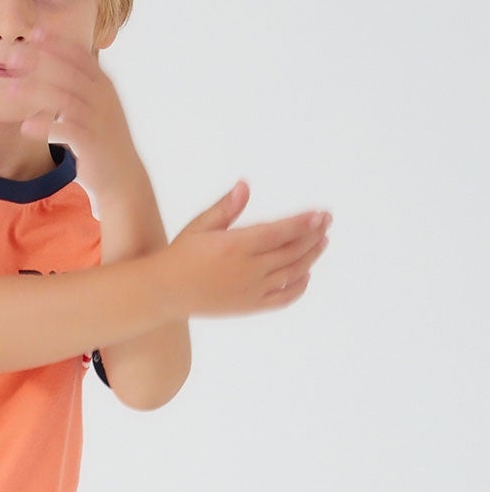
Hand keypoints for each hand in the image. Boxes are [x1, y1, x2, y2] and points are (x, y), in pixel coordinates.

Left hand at [16, 29, 137, 195]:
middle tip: (12, 55)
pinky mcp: (92, 143)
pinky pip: (67, 131)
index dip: (57, 43)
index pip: (79, 56)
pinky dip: (46, 127)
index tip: (34, 32)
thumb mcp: (92, 108)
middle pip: (68, 72)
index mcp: (102, 85)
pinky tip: (26, 127)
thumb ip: (73, 89)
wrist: (122, 177)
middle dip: (39, 61)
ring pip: (65, 99)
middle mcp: (102, 98)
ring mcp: (98, 120)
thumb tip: (43, 75)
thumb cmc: (100, 141)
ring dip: (36, 92)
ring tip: (10, 90)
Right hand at [161, 180, 332, 315]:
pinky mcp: (249, 306)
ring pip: (292, 273)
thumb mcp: (200, 226)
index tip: (321, 214)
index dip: (303, 223)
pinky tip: (305, 275)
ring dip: (311, 257)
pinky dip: (298, 287)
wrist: (165, 292)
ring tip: (322, 242)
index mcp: (235, 246)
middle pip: (291, 251)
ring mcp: (251, 290)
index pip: (280, 232)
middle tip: (326, 222)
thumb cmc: (181, 254)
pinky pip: (282, 298)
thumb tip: (245, 186)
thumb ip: (226, 208)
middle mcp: (247, 269)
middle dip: (313, 235)